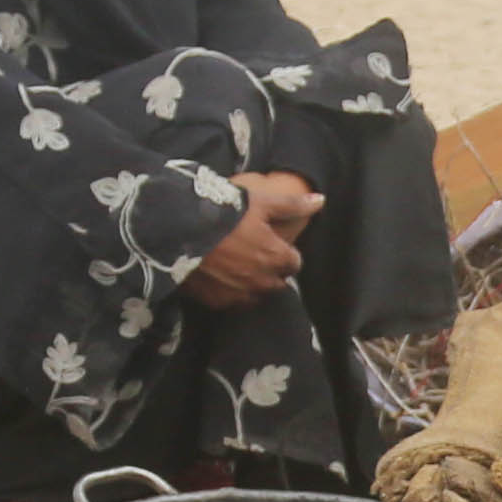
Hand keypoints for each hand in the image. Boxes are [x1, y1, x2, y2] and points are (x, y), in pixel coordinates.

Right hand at [186, 170, 316, 307]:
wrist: (180, 229)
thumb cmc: (225, 212)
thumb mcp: (261, 202)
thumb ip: (292, 205)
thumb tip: (321, 200)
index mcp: (276, 258)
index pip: (294, 263)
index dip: (285, 252)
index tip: (273, 243)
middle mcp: (262, 282)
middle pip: (277, 281)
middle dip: (271, 270)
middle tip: (254, 252)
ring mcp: (239, 294)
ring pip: (255, 293)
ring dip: (253, 283)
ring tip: (237, 265)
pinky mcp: (217, 301)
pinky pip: (231, 300)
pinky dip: (230, 290)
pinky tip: (219, 275)